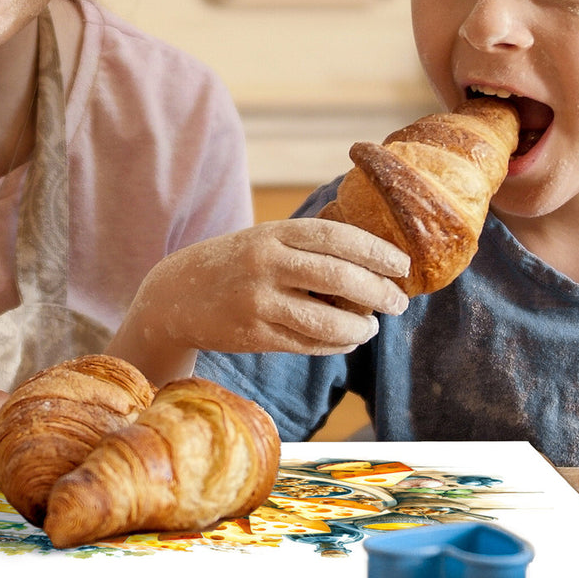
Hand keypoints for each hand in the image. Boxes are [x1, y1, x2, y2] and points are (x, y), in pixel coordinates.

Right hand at [108, 219, 410, 382]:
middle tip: (398, 302)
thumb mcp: (264, 239)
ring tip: (372, 328)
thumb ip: (307, 246)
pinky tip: (347, 340)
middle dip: (377, 291)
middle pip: (338, 277)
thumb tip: (373, 263)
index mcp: (273, 233)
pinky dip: (334, 344)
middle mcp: (265, 263)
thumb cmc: (235, 263)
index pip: (336, 236)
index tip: (401, 265)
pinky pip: (307, 344)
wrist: (176, 293)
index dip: (375, 251)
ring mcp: (258, 301)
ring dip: (358, 327)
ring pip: (325, 319)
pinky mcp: (253, 335)